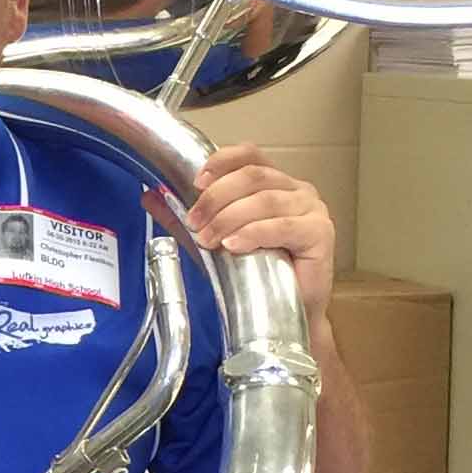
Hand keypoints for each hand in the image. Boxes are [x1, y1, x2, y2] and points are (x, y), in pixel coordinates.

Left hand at [178, 142, 337, 329]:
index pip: (250, 156)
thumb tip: (150, 196)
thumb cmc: (258, 276)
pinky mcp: (321, 234)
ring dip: (230, 217)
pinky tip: (234, 245)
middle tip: (195, 222)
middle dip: (217, 197)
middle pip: (253, 176)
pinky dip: (255, 233)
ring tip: (209, 239)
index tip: (196, 182)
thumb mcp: (214, 239)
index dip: (221, 162)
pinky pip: (284, 226)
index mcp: (276, 183)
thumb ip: (185, 218)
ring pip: (265, 200)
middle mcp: (297, 190)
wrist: (288, 316)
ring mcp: (312, 210)